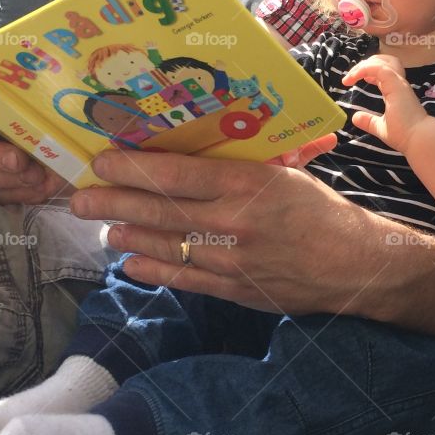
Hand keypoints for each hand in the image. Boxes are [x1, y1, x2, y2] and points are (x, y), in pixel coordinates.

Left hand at [69, 147, 390, 316]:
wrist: (355, 265)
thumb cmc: (322, 211)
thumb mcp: (287, 174)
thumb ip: (243, 164)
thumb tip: (201, 145)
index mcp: (247, 183)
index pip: (176, 173)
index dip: (132, 166)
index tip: (104, 159)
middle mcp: (233, 221)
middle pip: (158, 209)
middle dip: (112, 201)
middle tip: (80, 196)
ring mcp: (230, 259)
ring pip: (164, 245)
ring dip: (126, 235)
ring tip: (103, 226)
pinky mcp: (233, 289)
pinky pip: (183, 278)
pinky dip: (152, 270)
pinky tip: (130, 261)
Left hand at [342, 53, 426, 152]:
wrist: (416, 139)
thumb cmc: (403, 134)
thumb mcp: (380, 127)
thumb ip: (368, 121)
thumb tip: (355, 117)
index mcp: (396, 91)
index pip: (383, 72)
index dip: (367, 72)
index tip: (351, 82)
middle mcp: (398, 84)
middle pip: (385, 61)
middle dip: (367, 63)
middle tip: (351, 75)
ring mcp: (398, 82)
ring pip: (383, 61)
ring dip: (365, 64)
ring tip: (352, 75)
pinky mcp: (395, 83)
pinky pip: (378, 68)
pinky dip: (364, 69)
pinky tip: (353, 77)